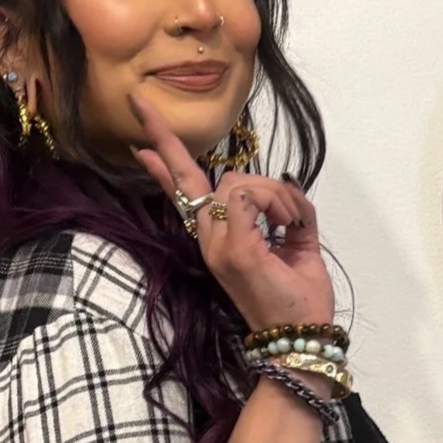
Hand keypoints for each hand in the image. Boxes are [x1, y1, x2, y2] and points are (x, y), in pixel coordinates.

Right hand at [132, 95, 333, 333]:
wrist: (303, 338)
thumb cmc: (300, 300)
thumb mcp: (296, 245)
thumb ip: (286, 214)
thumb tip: (286, 188)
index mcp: (222, 240)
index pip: (187, 196)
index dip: (165, 167)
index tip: (140, 145)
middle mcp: (211, 242)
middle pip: (190, 179)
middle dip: (166, 141)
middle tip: (140, 104)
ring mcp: (219, 246)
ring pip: (236, 182)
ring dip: (273, 192)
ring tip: (291, 222)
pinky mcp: (235, 250)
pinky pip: (248, 196)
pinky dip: (276, 202)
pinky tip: (288, 224)